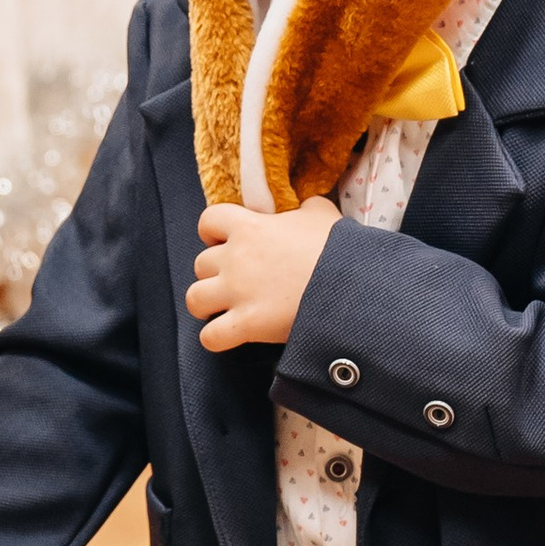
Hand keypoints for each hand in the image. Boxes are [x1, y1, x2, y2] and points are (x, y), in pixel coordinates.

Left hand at [186, 196, 338, 350]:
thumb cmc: (338, 248)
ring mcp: (237, 292)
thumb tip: (307, 206)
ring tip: (222, 309)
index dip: (212, 232)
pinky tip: (230, 335)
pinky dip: (216, 338)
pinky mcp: (246, 324)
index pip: (208, 221)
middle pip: (199, 264)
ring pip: (194, 299)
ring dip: (206, 305)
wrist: (350, 284)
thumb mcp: (323, 214)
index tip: (225, 241)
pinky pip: (210, 337)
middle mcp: (235, 258)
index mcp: (250, 228)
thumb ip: (307, 207)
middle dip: (213, 273)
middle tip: (234, 281)